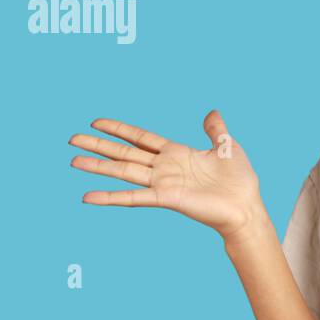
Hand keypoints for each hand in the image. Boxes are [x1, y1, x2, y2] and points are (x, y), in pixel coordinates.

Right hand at [68, 109, 264, 240]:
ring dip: (98, 167)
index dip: (119, 129)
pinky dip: (111, 197)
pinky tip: (88, 196)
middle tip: (72, 139)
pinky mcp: (166, 198)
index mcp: (177, 154)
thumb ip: (214, 130)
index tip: (97, 121)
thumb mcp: (227, 147)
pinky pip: (134, 197)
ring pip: (124, 172)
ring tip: (73, 161)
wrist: (246, 207)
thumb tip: (211, 112)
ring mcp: (163, 183)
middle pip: (125, 153)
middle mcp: (165, 168)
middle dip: (99, 146)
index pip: (141, 138)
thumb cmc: (239, 181)